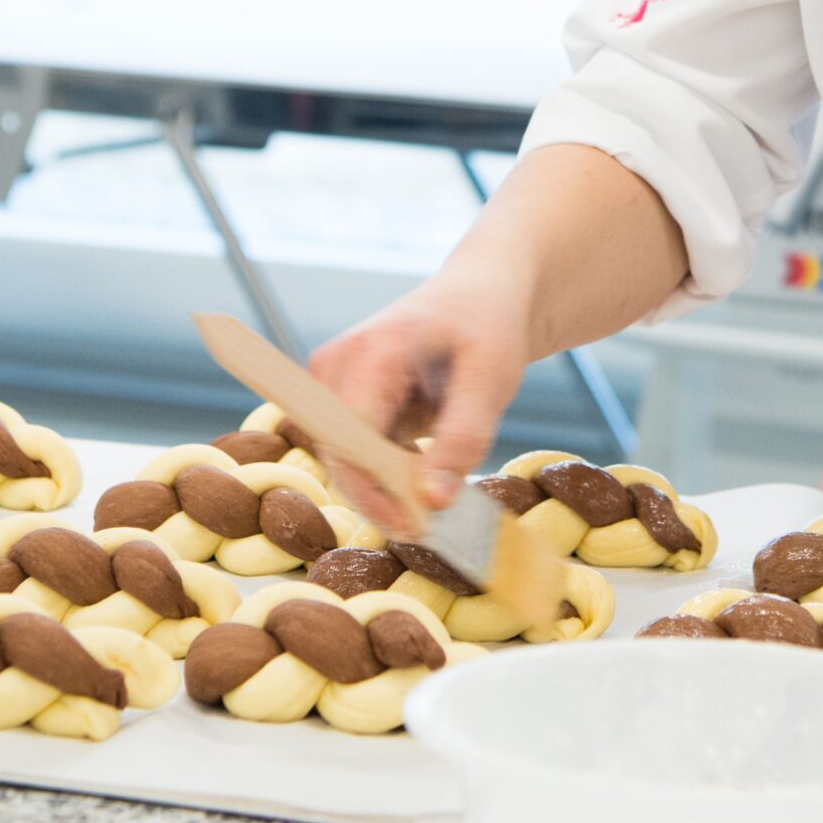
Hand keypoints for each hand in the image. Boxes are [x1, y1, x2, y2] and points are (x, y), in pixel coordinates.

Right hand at [307, 275, 531, 532]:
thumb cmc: (487, 326)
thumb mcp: (492, 377)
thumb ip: (463, 437)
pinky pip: (353, 454)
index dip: (377, 490)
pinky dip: (386, 472)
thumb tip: (432, 500)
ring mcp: (330, 382)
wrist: (478, 296)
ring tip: (437, 488)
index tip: (418, 526)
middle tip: (434, 524)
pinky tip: (422, 468)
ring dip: (386, 487)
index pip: (351, 439)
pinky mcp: (339, 400)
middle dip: (383, 497)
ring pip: (343, 462)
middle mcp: (335, 364)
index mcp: (373, 350)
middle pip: (340, 456)